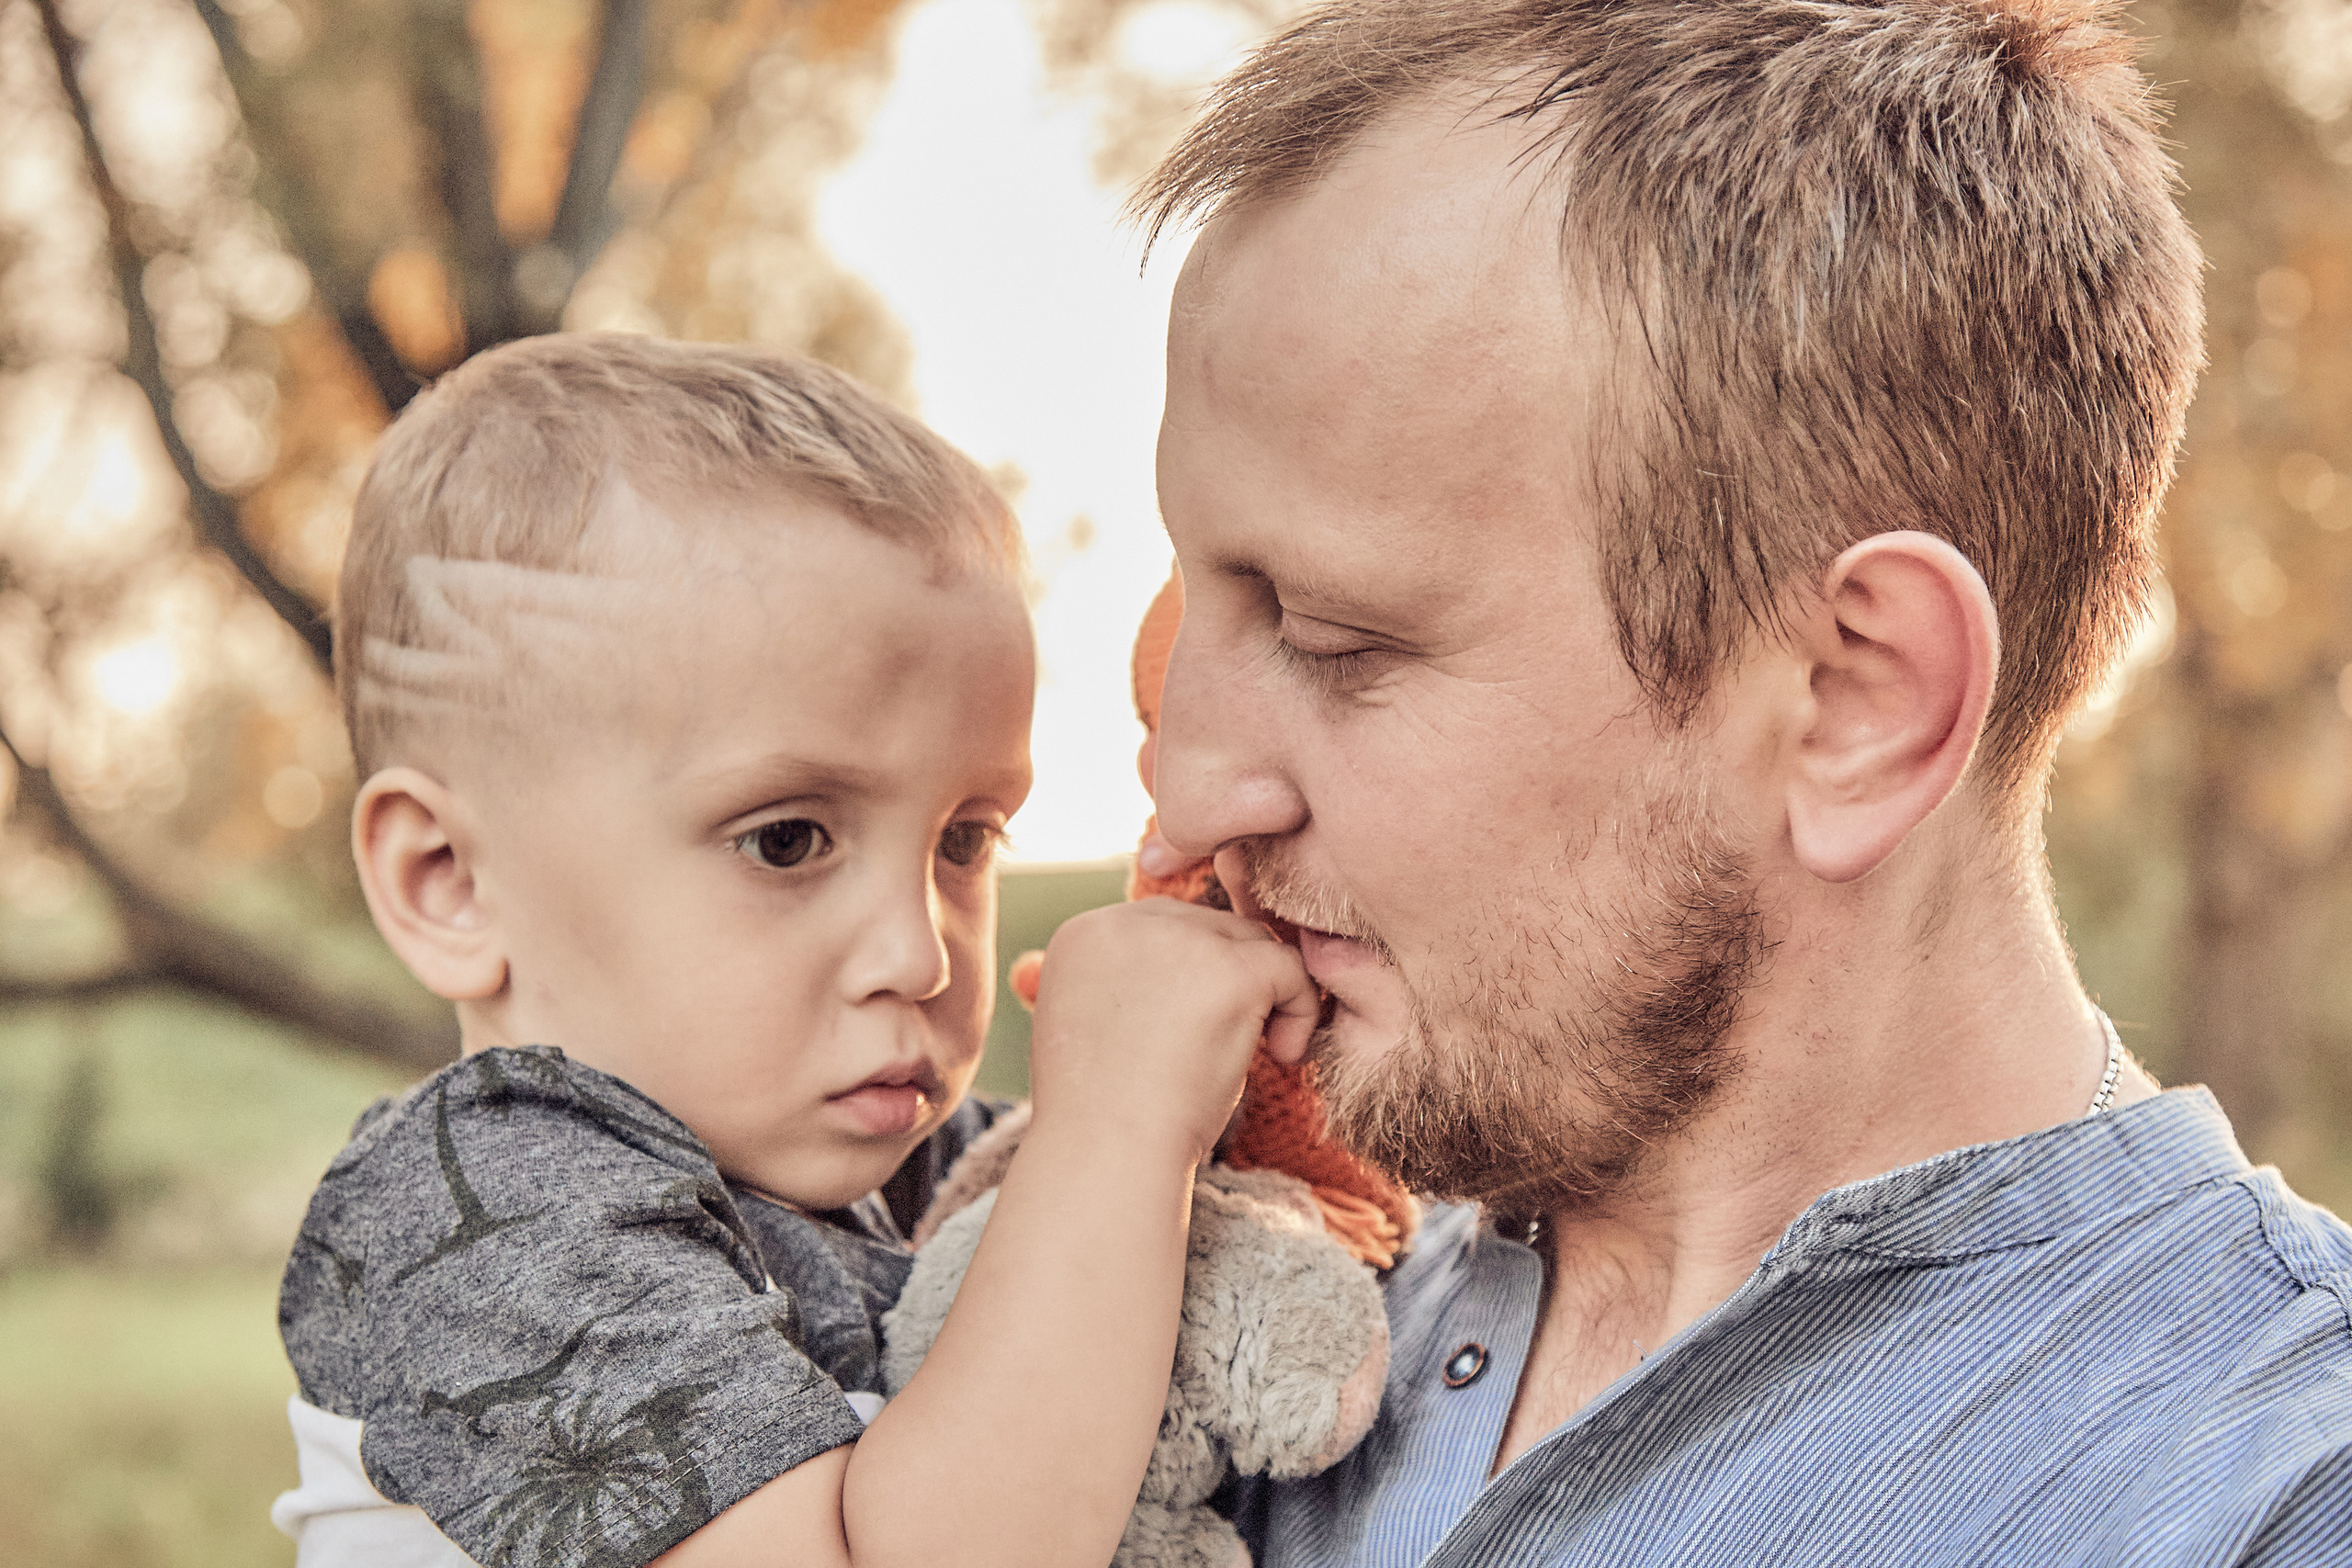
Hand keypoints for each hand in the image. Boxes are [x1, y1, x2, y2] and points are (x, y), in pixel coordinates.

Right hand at [1027, 898, 1318, 1165]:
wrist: (1107, 1155)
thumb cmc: (1102, 1114)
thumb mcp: (1094, 1027)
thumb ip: (1127, 984)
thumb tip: (1194, 976)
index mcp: (1083, 934)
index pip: (1162, 926)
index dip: (1191, 978)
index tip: (1191, 1037)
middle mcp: (1125, 923)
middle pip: (1210, 927)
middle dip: (1231, 982)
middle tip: (1228, 1047)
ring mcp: (1178, 940)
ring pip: (1252, 941)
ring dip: (1266, 993)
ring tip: (1261, 1053)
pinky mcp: (1229, 970)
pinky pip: (1290, 966)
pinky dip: (1301, 1009)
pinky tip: (1284, 1056)